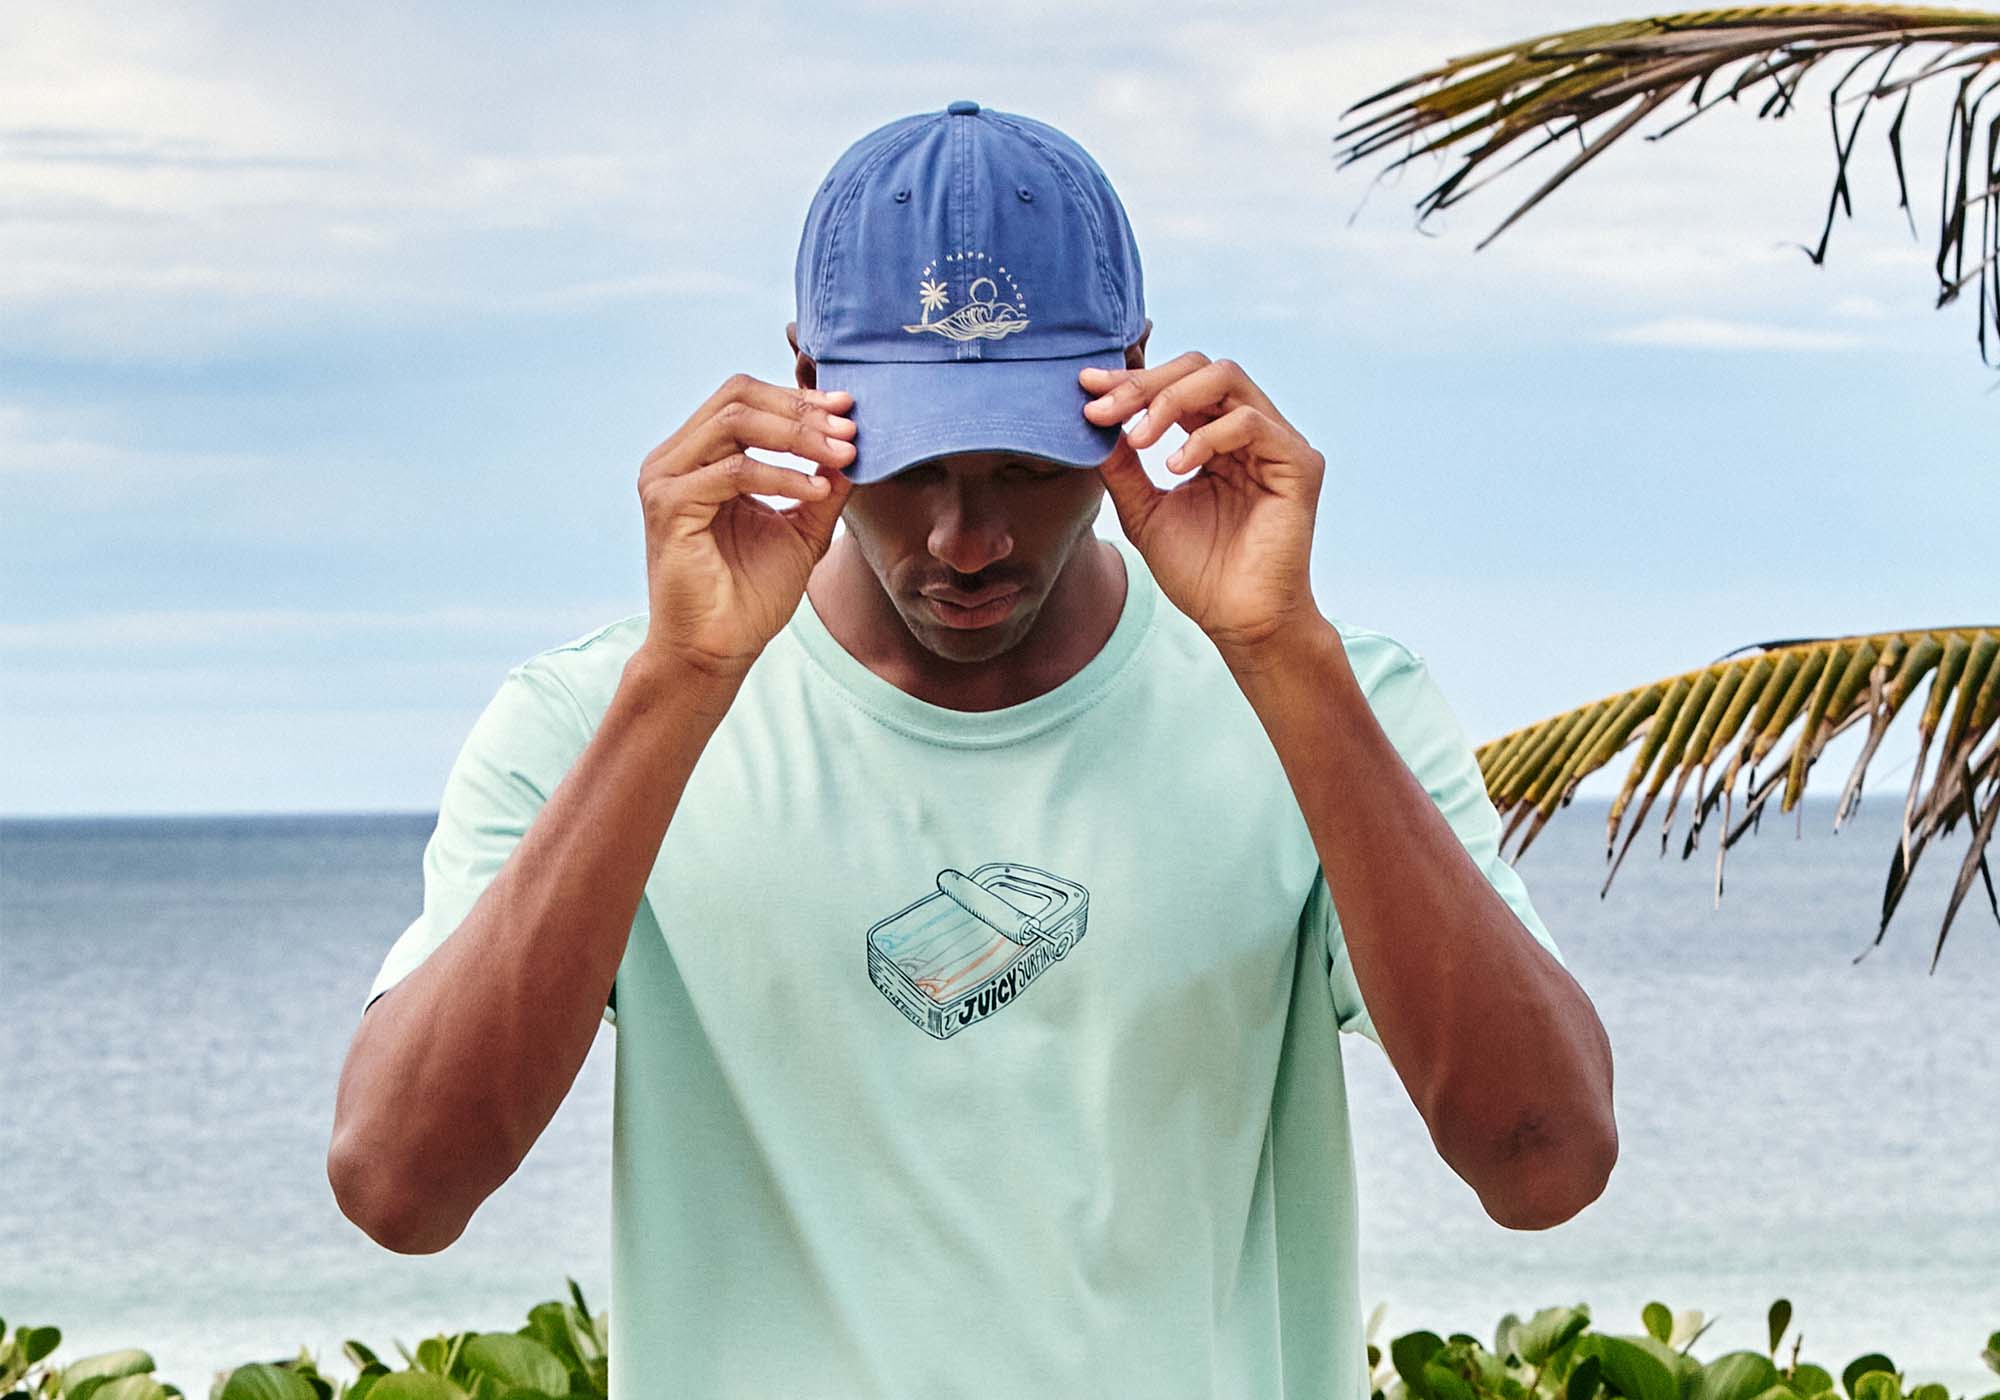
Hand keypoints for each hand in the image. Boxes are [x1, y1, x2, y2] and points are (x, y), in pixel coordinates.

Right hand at [634, 374, 856, 678]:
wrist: (718, 651)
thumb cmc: (751, 595)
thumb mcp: (801, 529)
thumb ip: (821, 485)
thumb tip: (853, 446)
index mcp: (697, 457)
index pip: (745, 399)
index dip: (798, 398)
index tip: (849, 410)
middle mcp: (673, 460)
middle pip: (738, 397)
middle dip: (801, 410)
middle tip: (849, 430)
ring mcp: (665, 480)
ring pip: (735, 423)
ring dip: (798, 436)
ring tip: (842, 455)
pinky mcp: (669, 506)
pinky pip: (734, 471)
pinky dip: (783, 475)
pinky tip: (817, 491)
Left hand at [1081, 352, 1326, 655]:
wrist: (1237, 622)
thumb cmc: (1198, 572)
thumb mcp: (1143, 510)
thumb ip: (1123, 466)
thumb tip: (1093, 419)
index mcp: (1216, 438)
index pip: (1176, 386)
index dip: (1131, 381)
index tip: (1086, 387)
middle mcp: (1249, 432)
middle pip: (1200, 368)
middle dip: (1145, 384)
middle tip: (1103, 410)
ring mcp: (1276, 444)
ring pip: (1226, 380)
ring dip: (1170, 401)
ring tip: (1137, 440)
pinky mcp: (1298, 464)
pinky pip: (1250, 423)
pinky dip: (1205, 437)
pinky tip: (1175, 467)